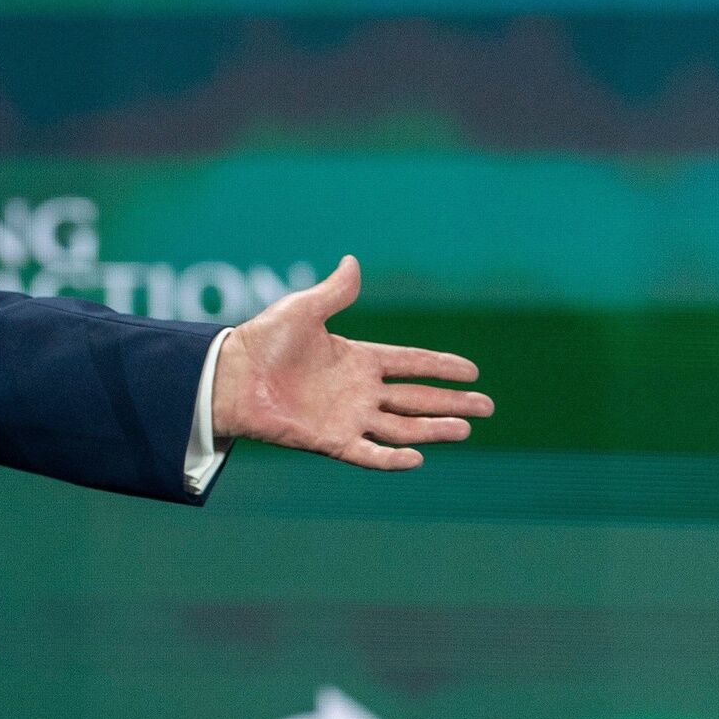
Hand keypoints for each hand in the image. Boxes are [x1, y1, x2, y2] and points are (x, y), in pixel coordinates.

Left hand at [212, 255, 488, 469]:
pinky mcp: (329, 440)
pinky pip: (367, 453)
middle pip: (415, 398)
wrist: (230, 376)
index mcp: (356, 358)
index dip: (440, 366)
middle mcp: (357, 390)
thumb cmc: (262, 341)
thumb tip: (352, 260)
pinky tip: (417, 457)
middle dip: (451, 402)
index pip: (409, 363)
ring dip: (433, 429)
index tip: (473, 370)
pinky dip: (391, 458)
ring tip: (466, 428)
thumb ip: (333, 292)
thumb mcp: (302, 310)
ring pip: (401, 426)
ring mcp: (345, 417)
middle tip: (488, 406)